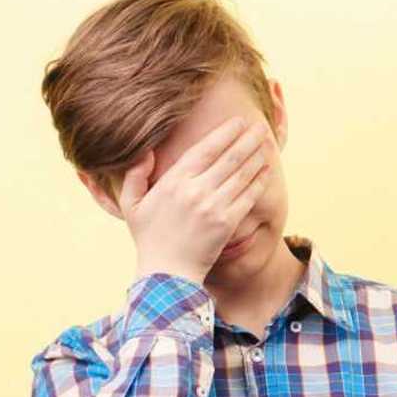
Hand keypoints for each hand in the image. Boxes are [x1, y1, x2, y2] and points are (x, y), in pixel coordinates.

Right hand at [119, 116, 272, 284]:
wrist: (166, 275)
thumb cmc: (149, 239)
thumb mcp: (131, 205)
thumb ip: (135, 176)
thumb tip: (144, 151)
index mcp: (173, 181)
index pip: (205, 149)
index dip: (225, 133)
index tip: (238, 122)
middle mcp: (195, 190)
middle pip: (229, 157)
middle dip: (247, 139)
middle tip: (259, 127)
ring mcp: (213, 206)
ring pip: (241, 174)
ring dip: (256, 156)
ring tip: (265, 143)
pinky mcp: (227, 223)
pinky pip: (248, 197)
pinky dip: (258, 181)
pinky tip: (265, 170)